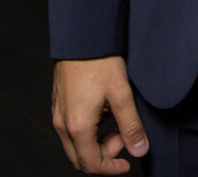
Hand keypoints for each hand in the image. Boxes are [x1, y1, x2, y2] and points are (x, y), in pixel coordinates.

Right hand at [52, 56, 148, 173]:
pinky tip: (103, 111)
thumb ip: (131, 126)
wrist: (83, 35)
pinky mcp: (58, 103)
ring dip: (96, 143)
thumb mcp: (121, 94)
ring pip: (75, 144)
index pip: (92, 164)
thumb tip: (139, 150)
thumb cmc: (100, 61)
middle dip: (104, 155)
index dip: (111, 169)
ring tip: (115, 121)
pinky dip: (87, 131)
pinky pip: (70, 129)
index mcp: (78, 126)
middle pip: (80, 158)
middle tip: (123, 136)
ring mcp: (58, 113)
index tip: (127, 162)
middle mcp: (62, 124)